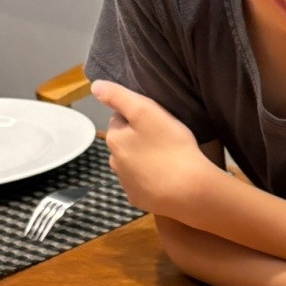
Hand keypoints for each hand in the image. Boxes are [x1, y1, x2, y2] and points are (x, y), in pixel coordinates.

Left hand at [91, 80, 207, 217]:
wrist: (190, 190)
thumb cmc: (170, 145)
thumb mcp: (146, 111)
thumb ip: (119, 97)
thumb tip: (94, 86)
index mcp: (114, 139)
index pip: (119, 118)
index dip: (138, 116)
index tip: (157, 120)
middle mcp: (114, 162)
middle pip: (124, 142)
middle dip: (138, 138)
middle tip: (164, 138)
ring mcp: (125, 184)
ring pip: (132, 164)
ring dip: (143, 159)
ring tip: (167, 158)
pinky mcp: (138, 200)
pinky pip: (141, 184)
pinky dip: (150, 179)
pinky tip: (166, 178)